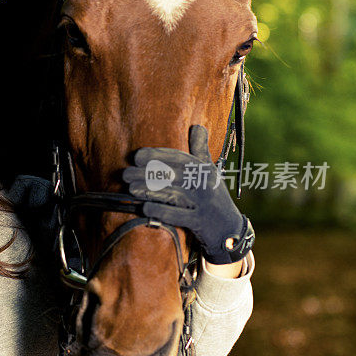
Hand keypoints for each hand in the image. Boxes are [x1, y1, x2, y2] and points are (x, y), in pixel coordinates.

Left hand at [121, 125, 254, 263]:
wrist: (229, 228)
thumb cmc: (214, 195)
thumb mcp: (210, 171)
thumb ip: (201, 150)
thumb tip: (197, 126)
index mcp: (205, 170)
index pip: (180, 159)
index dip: (158, 155)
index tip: (137, 155)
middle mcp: (205, 185)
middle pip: (174, 175)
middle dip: (147, 173)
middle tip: (125, 174)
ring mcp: (202, 204)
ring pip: (173, 194)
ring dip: (150, 191)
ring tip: (131, 189)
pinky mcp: (199, 222)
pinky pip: (178, 216)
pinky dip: (161, 212)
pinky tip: (145, 208)